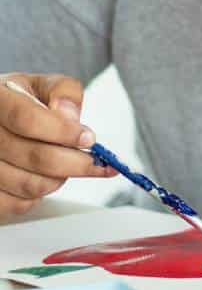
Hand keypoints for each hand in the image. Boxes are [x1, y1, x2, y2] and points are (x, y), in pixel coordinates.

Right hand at [0, 74, 115, 215]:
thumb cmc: (19, 102)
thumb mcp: (41, 86)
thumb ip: (63, 91)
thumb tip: (71, 116)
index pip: (27, 119)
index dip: (63, 132)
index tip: (89, 139)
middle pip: (35, 157)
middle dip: (76, 162)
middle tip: (95, 160)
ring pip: (30, 185)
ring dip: (59, 179)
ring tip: (66, 165)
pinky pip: (18, 204)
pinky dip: (39, 195)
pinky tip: (44, 177)